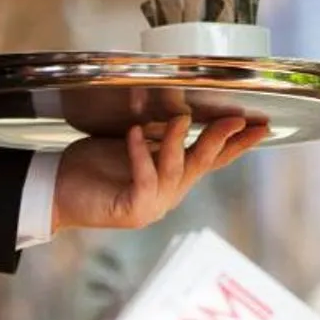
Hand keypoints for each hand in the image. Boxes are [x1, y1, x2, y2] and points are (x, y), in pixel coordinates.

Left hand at [50, 113, 268, 231]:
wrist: (57, 191)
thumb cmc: (91, 166)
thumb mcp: (130, 143)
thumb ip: (157, 134)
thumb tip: (179, 110)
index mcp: (172, 177)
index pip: (213, 159)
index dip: (239, 145)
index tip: (263, 127)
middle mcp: (168, 194)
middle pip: (203, 164)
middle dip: (222, 140)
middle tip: (236, 119)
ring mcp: (152, 205)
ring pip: (177, 170)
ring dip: (177, 141)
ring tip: (177, 117)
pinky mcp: (132, 210)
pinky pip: (145, 179)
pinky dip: (141, 154)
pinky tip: (135, 134)